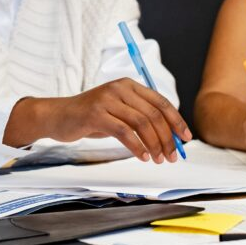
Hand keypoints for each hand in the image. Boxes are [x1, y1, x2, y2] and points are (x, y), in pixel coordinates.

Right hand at [12, 78, 191, 163]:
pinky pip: (125, 132)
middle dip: (167, 137)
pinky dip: (138, 147)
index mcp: (129, 85)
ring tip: (159, 159)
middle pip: (153, 114)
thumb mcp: (118, 111)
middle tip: (172, 156)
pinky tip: (143, 157)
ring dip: (155, 144)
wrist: (59, 116)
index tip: (186, 138)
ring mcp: (107, 100)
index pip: (161, 102)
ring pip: (142, 123)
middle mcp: (120, 88)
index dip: (176, 121)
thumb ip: (140, 117)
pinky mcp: (96, 114)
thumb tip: (170, 136)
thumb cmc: (91, 116)